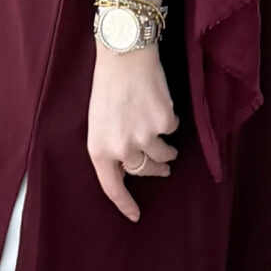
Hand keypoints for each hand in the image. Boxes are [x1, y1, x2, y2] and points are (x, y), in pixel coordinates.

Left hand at [88, 40, 179, 220]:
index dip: (125, 204)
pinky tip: (158, 103)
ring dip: (166, 149)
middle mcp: (121, 148)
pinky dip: (169, 119)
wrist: (123, 54)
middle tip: (163, 166)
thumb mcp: (98, 122)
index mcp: (99, 149)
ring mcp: (144, 137)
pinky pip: (173, 129)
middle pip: (145, 171)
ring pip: (164, 155)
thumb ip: (112, 146)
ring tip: (160, 130)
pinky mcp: (164, 123)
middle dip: (156, 169)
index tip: (136, 216)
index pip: (112, 187)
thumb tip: (133, 165)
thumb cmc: (108, 86)